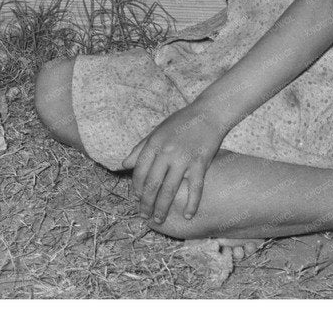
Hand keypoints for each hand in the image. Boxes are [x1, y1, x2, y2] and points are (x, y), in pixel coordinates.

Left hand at [121, 104, 226, 225]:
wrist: (208, 113)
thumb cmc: (181, 122)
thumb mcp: (157, 131)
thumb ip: (140, 149)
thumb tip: (124, 164)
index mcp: (154, 143)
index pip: (140, 171)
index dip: (137, 188)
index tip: (137, 199)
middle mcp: (166, 152)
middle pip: (153, 184)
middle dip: (147, 203)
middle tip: (145, 216)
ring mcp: (184, 158)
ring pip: (170, 189)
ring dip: (163, 207)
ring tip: (160, 220)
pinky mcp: (201, 162)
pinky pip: (195, 187)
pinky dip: (192, 203)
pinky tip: (189, 215)